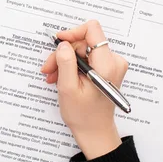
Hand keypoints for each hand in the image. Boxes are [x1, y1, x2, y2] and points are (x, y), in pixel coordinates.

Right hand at [41, 20, 127, 159]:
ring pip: (83, 50)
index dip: (73, 33)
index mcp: (106, 64)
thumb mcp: (68, 88)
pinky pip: (87, 58)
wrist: (95, 131)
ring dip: (66, 61)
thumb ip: (66, 62)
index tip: (58, 42)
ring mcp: (112, 65)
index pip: (93, 30)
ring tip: (53, 76)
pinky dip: (73, 66)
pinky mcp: (107, 69)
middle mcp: (114, 61)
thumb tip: (63, 44)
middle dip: (64, 53)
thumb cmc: (83, 114)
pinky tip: (62, 77)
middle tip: (49, 68)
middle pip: (84, 42)